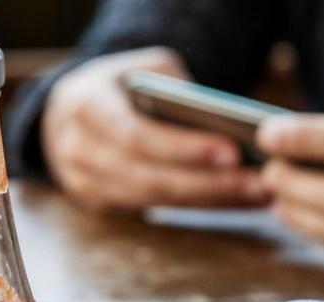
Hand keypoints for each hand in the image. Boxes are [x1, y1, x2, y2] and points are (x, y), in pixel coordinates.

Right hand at [42, 47, 266, 213]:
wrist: (65, 113)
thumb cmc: (116, 87)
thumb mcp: (139, 68)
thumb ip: (172, 84)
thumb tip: (219, 118)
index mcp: (86, 107)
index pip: (137, 135)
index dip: (184, 148)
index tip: (232, 151)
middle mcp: (80, 151)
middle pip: (150, 180)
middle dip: (209, 184)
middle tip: (259, 183)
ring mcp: (86, 184)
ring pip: (156, 201)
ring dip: (211, 200)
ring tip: (257, 193)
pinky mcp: (101, 205)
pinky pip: (156, 211)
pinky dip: (198, 205)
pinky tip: (235, 199)